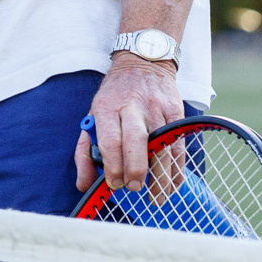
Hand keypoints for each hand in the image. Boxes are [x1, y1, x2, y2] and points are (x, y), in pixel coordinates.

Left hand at [75, 54, 183, 193]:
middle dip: (136, 169)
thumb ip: (85, 152)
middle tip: (134, 188)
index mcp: (107, 107)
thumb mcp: (93, 116)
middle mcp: (132, 107)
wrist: (142, 64)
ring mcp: (156, 109)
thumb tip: (83, 186)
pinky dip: (177, 169)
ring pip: (162, 146)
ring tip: (156, 196)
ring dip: (160, 176)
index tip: (114, 184)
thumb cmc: (114, 98)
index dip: (113, 166)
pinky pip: (178, 145)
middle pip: (136, 141)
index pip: (110, 139)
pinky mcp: (176, 113)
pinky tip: (171, 184)